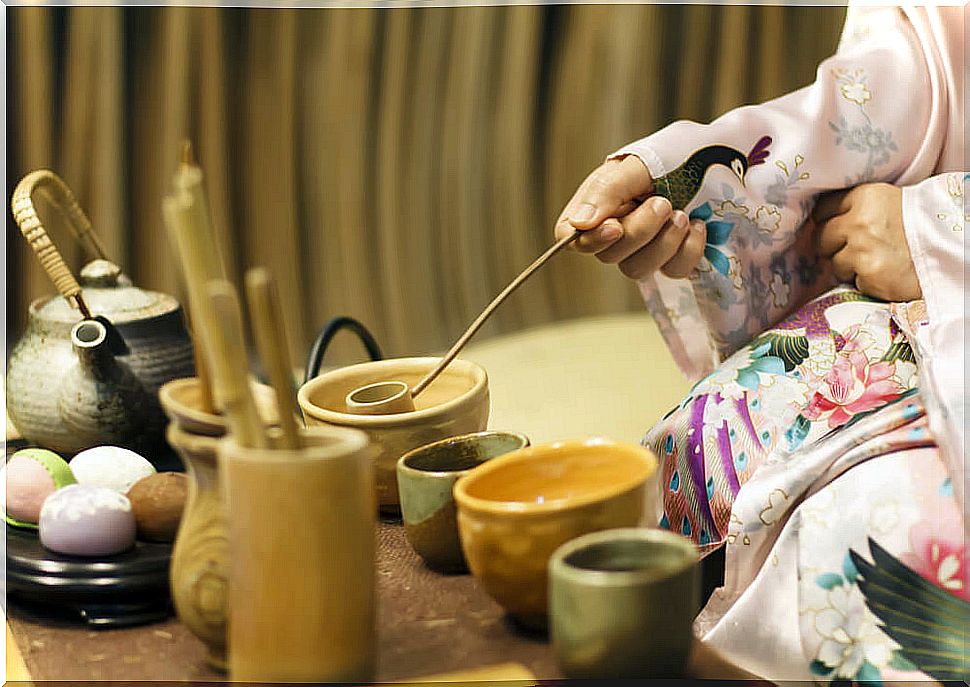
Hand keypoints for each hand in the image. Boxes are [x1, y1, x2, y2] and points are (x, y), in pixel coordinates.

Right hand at [554, 155, 705, 279]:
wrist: (724, 155)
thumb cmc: (678, 152)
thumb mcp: (640, 162)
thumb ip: (608, 190)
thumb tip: (578, 223)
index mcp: (598, 202)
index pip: (570, 235)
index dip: (588, 239)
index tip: (614, 228)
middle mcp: (615, 228)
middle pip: (607, 254)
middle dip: (639, 232)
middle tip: (663, 203)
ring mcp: (643, 246)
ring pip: (637, 269)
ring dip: (663, 243)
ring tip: (683, 214)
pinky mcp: (672, 257)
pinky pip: (672, 271)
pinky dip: (688, 251)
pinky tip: (698, 226)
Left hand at [813, 182, 921, 301]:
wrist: (949, 249)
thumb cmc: (917, 225)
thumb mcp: (886, 203)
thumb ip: (855, 209)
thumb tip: (820, 222)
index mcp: (864, 196)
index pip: (822, 209)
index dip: (827, 221)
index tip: (835, 228)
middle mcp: (860, 221)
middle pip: (821, 238)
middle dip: (832, 246)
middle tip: (856, 248)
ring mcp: (862, 249)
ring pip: (833, 263)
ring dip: (848, 267)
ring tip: (875, 260)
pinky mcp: (869, 274)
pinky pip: (851, 281)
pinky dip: (864, 281)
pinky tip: (883, 273)